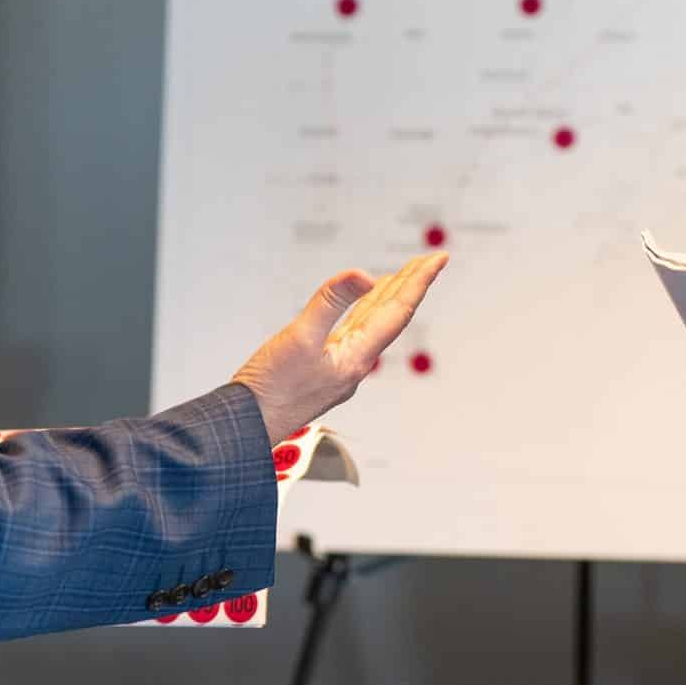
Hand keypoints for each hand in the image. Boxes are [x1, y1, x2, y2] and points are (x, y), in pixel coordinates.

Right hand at [232, 253, 447, 442]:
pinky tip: (360, 309)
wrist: (246, 425)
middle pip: (390, 317)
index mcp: (356, 357)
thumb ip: (330, 302)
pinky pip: (352, 334)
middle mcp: (354, 364)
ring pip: (371, 325)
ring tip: (400, 277)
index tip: (439, 259)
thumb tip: (365, 276)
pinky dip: (362, 314)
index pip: (397, 311)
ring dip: (388, 298)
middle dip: (410, 286)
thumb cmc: (269, 388)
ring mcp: (339, 368)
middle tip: (431, 259)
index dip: (419, 282)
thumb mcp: (299, 337)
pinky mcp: (322, 371)